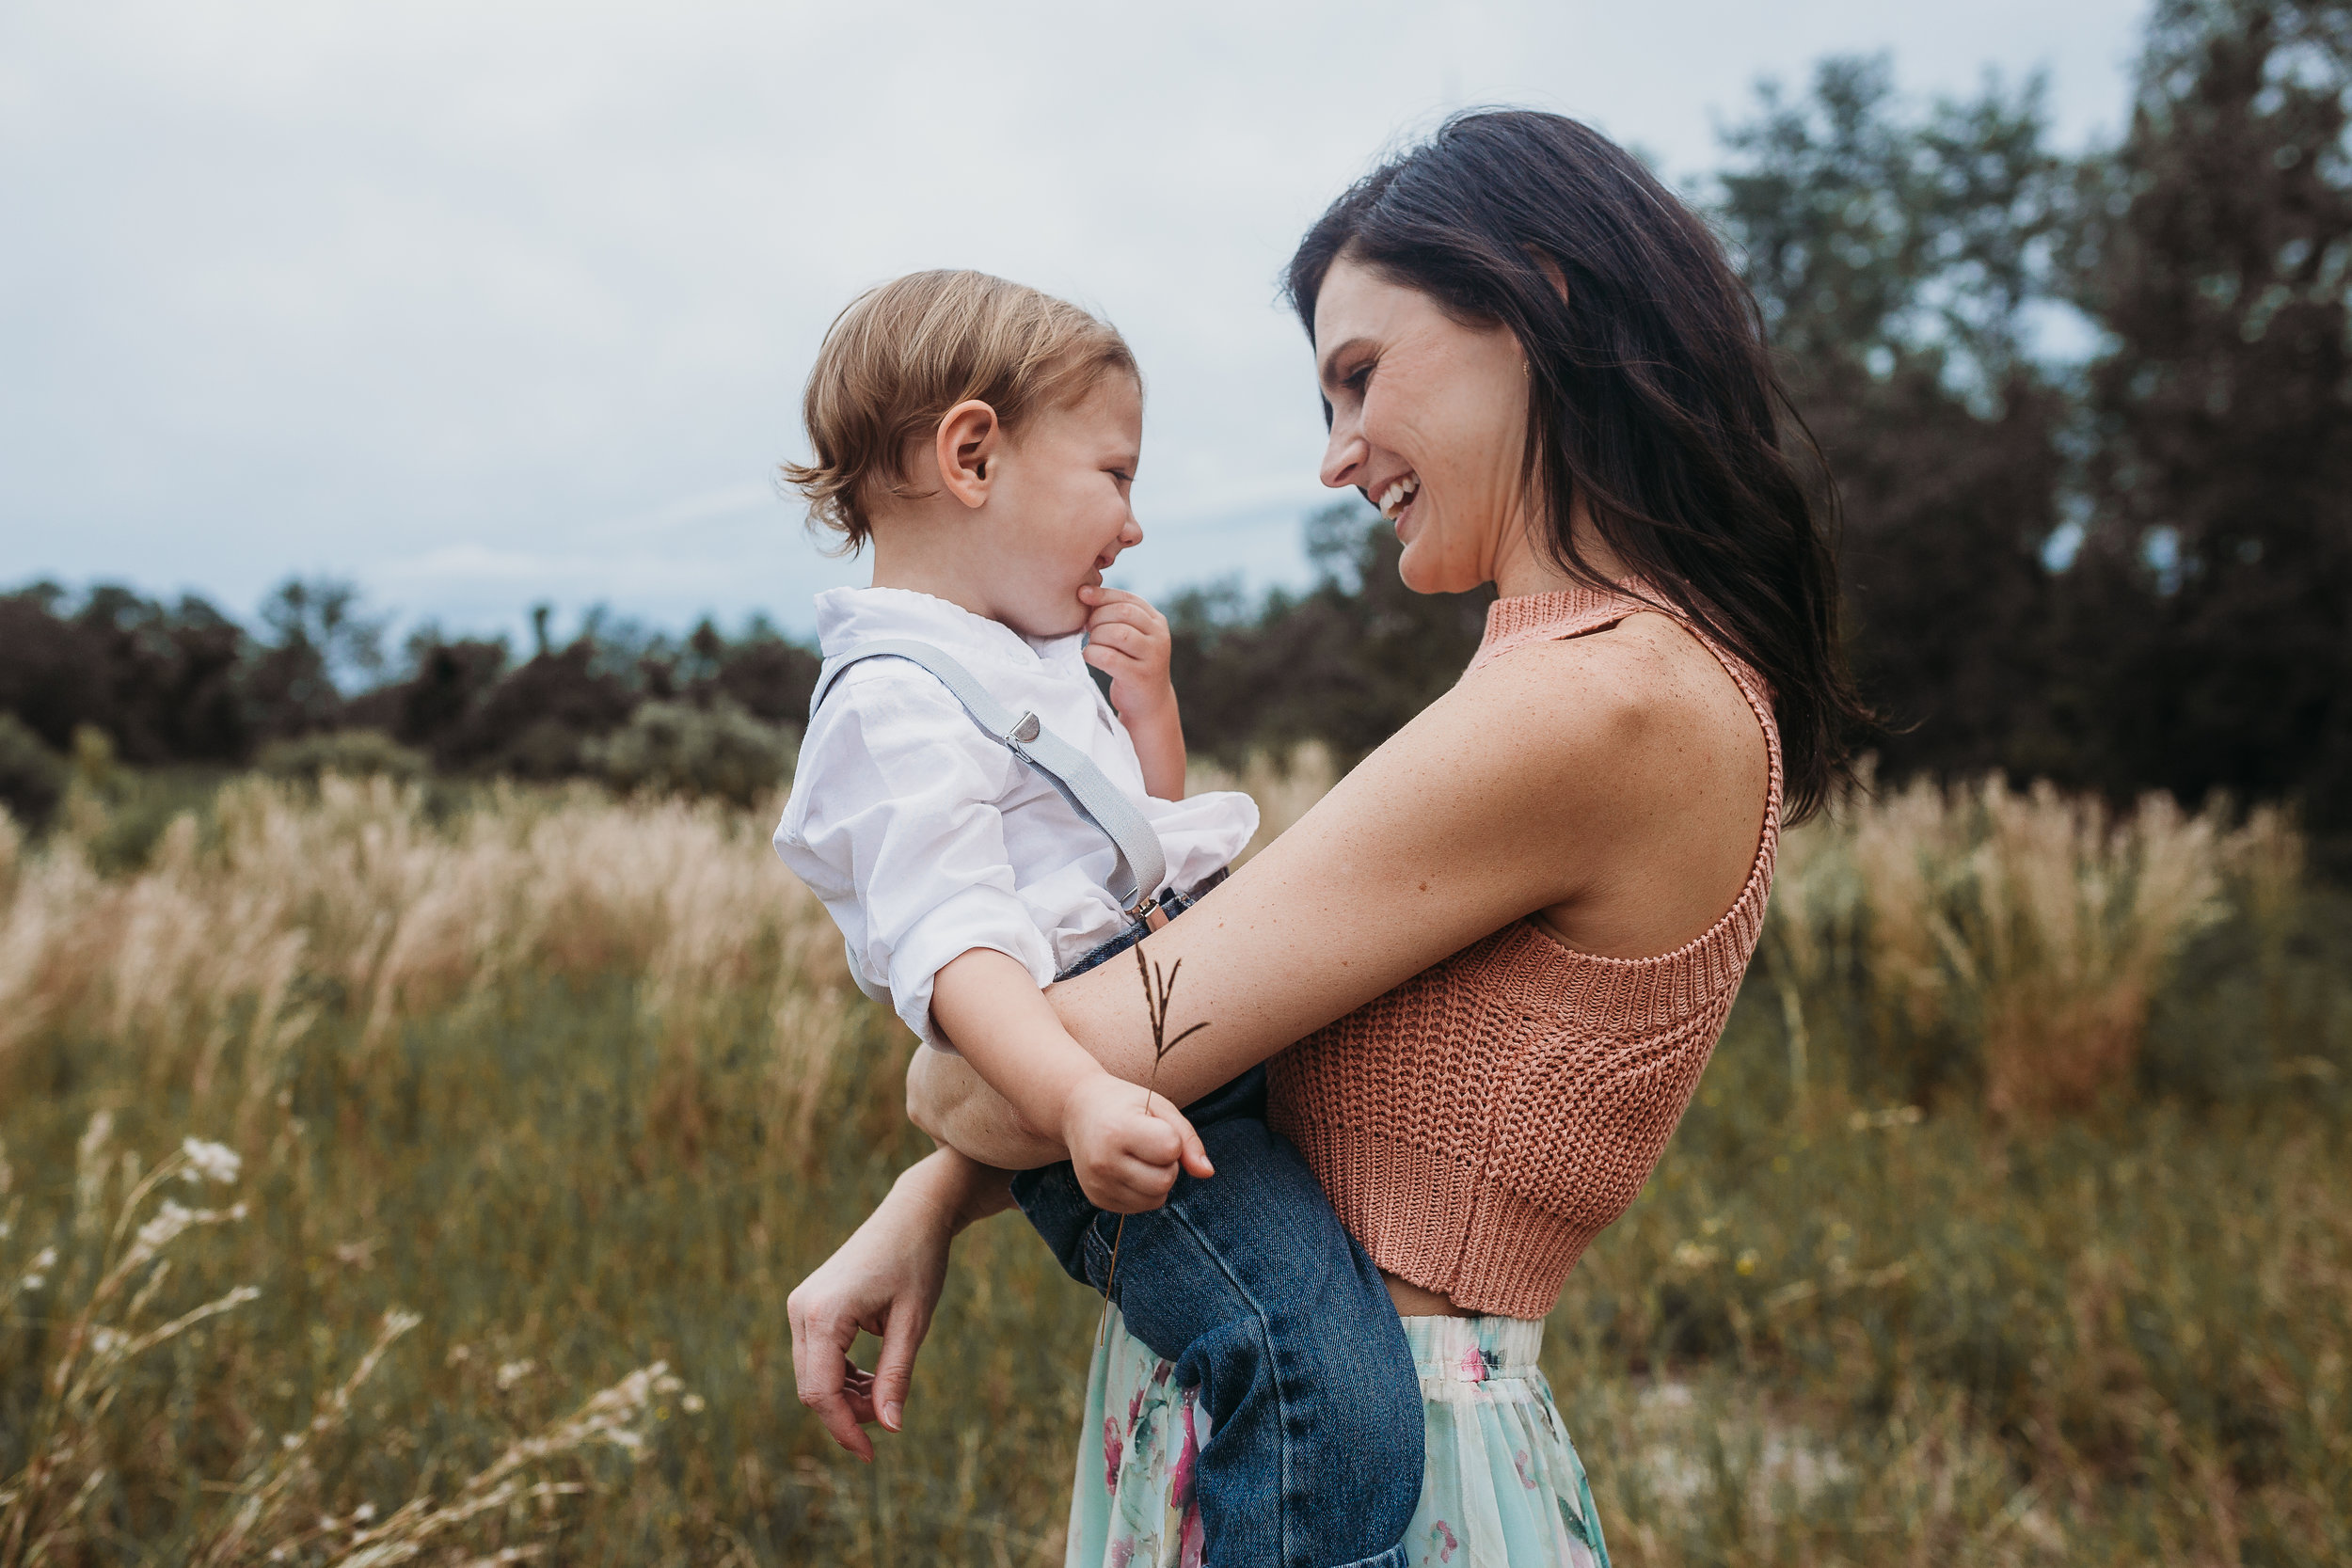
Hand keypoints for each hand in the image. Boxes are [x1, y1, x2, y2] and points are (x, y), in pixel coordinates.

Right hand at [787, 1150, 1004, 1460]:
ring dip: (845, 1396)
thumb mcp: (913, 1322)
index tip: (873, 1454)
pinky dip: (841, 1376)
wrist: (913, 1213)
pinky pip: (817, 1357)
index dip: (844, 1429)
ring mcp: (801, 1305)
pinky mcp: (808, 1305)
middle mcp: (801, 1309)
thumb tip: (890, 1428)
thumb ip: (896, 1376)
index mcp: (824, 1313)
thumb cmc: (918, 1261)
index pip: (821, 1392)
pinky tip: (872, 1379)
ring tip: (886, 1395)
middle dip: (846, 1414)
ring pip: (812, 1375)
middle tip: (889, 1419)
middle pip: (811, 1388)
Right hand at [1059, 1067, 1213, 1212]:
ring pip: (1155, 1200)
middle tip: (1149, 1143)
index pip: (1170, 1150)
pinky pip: (1139, 1207)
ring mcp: (1097, 1184)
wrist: (1077, 1110)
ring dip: (1158, 1181)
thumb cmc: (1125, 1105)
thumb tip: (1207, 1172)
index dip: (1171, 1137)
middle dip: (1167, 1164)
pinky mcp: (1097, 1199)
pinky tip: (1128, 1169)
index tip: (1153, 1125)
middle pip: (1164, 1182)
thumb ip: (1187, 1139)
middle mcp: (1103, 1162)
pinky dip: (1143, 1191)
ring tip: (1139, 1156)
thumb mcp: (1159, 1107)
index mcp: (1118, 1131)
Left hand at [1080, 586, 1175, 724]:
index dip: (1102, 595)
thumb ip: (1116, 616)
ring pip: (1118, 633)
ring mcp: (1153, 657)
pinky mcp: (1140, 676)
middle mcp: (1159, 636)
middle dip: (1098, 617)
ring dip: (1096, 636)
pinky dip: (1093, 653)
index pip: (1128, 599)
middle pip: (1122, 613)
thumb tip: (1084, 593)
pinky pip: (1109, 658)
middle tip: (1088, 628)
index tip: (1081, 594)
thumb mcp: (1131, 636)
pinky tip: (1090, 656)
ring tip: (1092, 643)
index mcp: (1157, 621)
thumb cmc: (1132, 664)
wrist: (1149, 704)